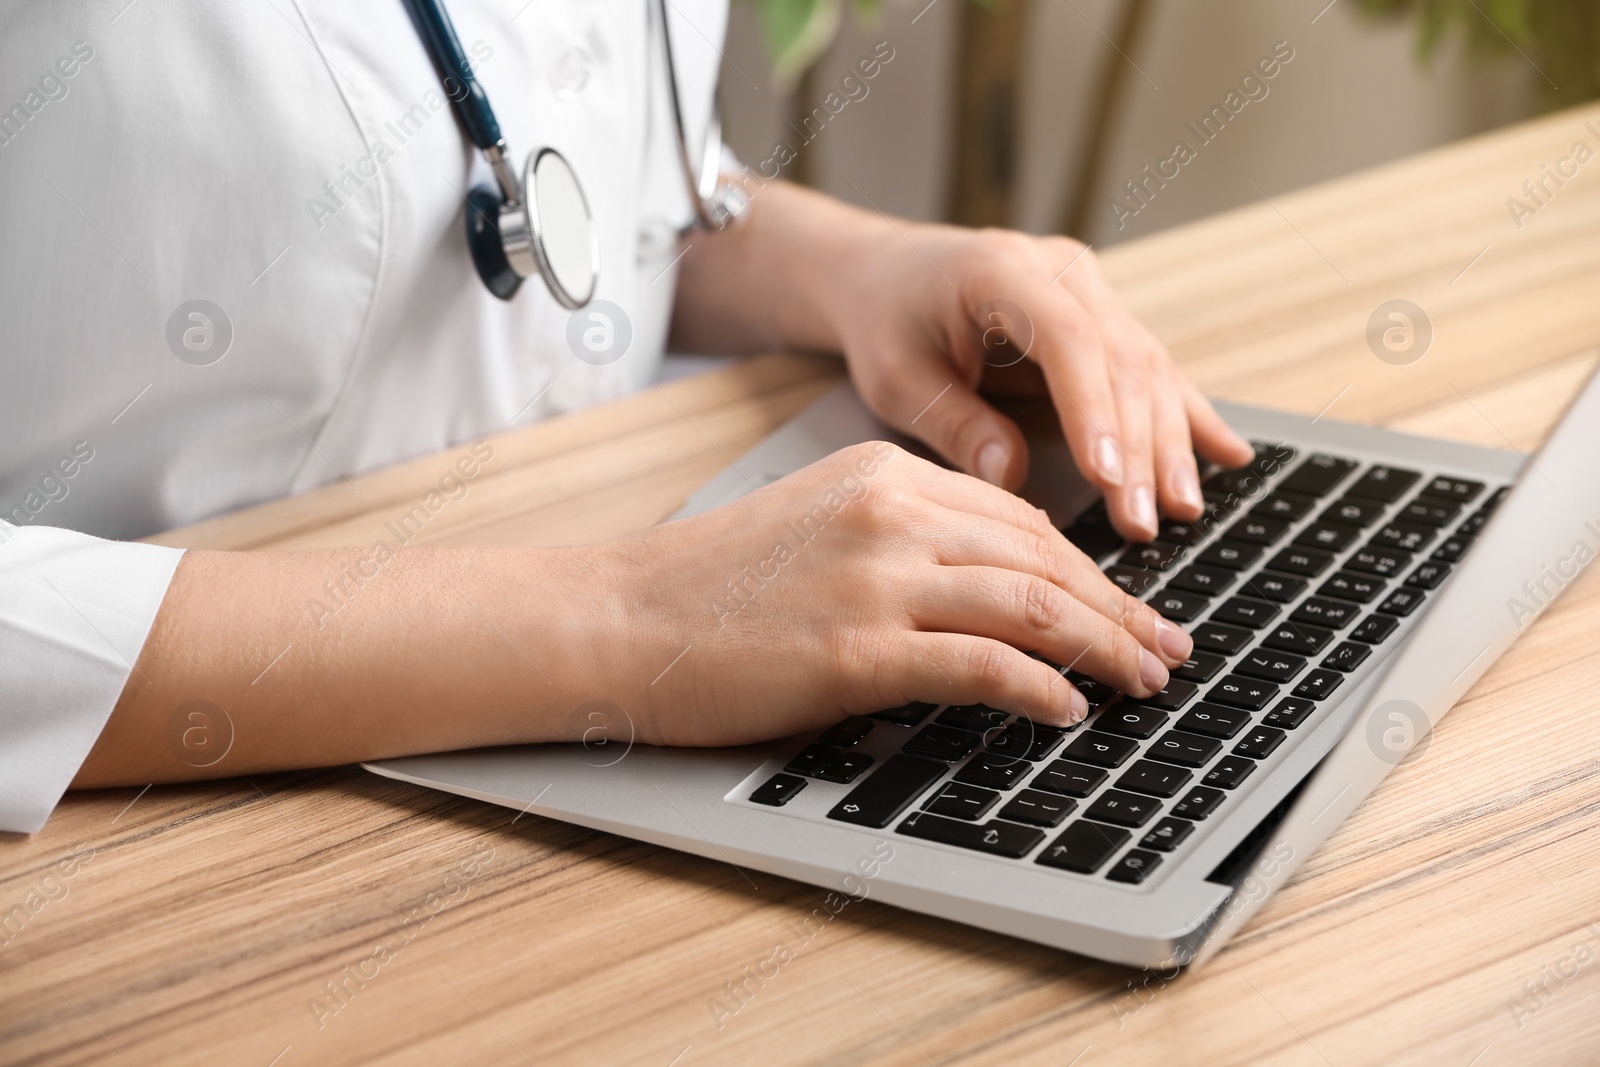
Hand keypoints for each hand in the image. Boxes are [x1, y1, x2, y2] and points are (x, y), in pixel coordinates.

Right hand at [594, 442, 1193, 746]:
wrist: (617, 617)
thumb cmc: (705, 586)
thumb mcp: (815, 528)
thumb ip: (900, 542)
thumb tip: (988, 596)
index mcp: (882, 473)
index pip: (1017, 517)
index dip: (1085, 567)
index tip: (1124, 602)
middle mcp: (890, 512)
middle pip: (1041, 557)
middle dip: (1117, 608)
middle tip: (1166, 647)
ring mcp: (875, 578)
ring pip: (1029, 605)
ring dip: (1101, 647)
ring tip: (1144, 680)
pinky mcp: (857, 648)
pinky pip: (981, 665)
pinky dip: (1037, 688)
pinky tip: (1068, 708)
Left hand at [824, 221, 1254, 540]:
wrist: (887, 275)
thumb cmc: (885, 322)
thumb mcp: (896, 376)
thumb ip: (953, 422)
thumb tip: (1008, 476)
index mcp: (1005, 271)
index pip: (1069, 341)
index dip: (1095, 411)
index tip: (1108, 477)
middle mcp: (1062, 273)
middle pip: (1123, 360)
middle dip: (1138, 448)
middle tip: (1143, 522)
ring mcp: (1091, 292)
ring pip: (1150, 369)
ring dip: (1169, 444)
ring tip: (1183, 510)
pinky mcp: (1105, 319)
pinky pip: (1153, 371)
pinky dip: (1188, 417)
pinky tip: (1229, 454)